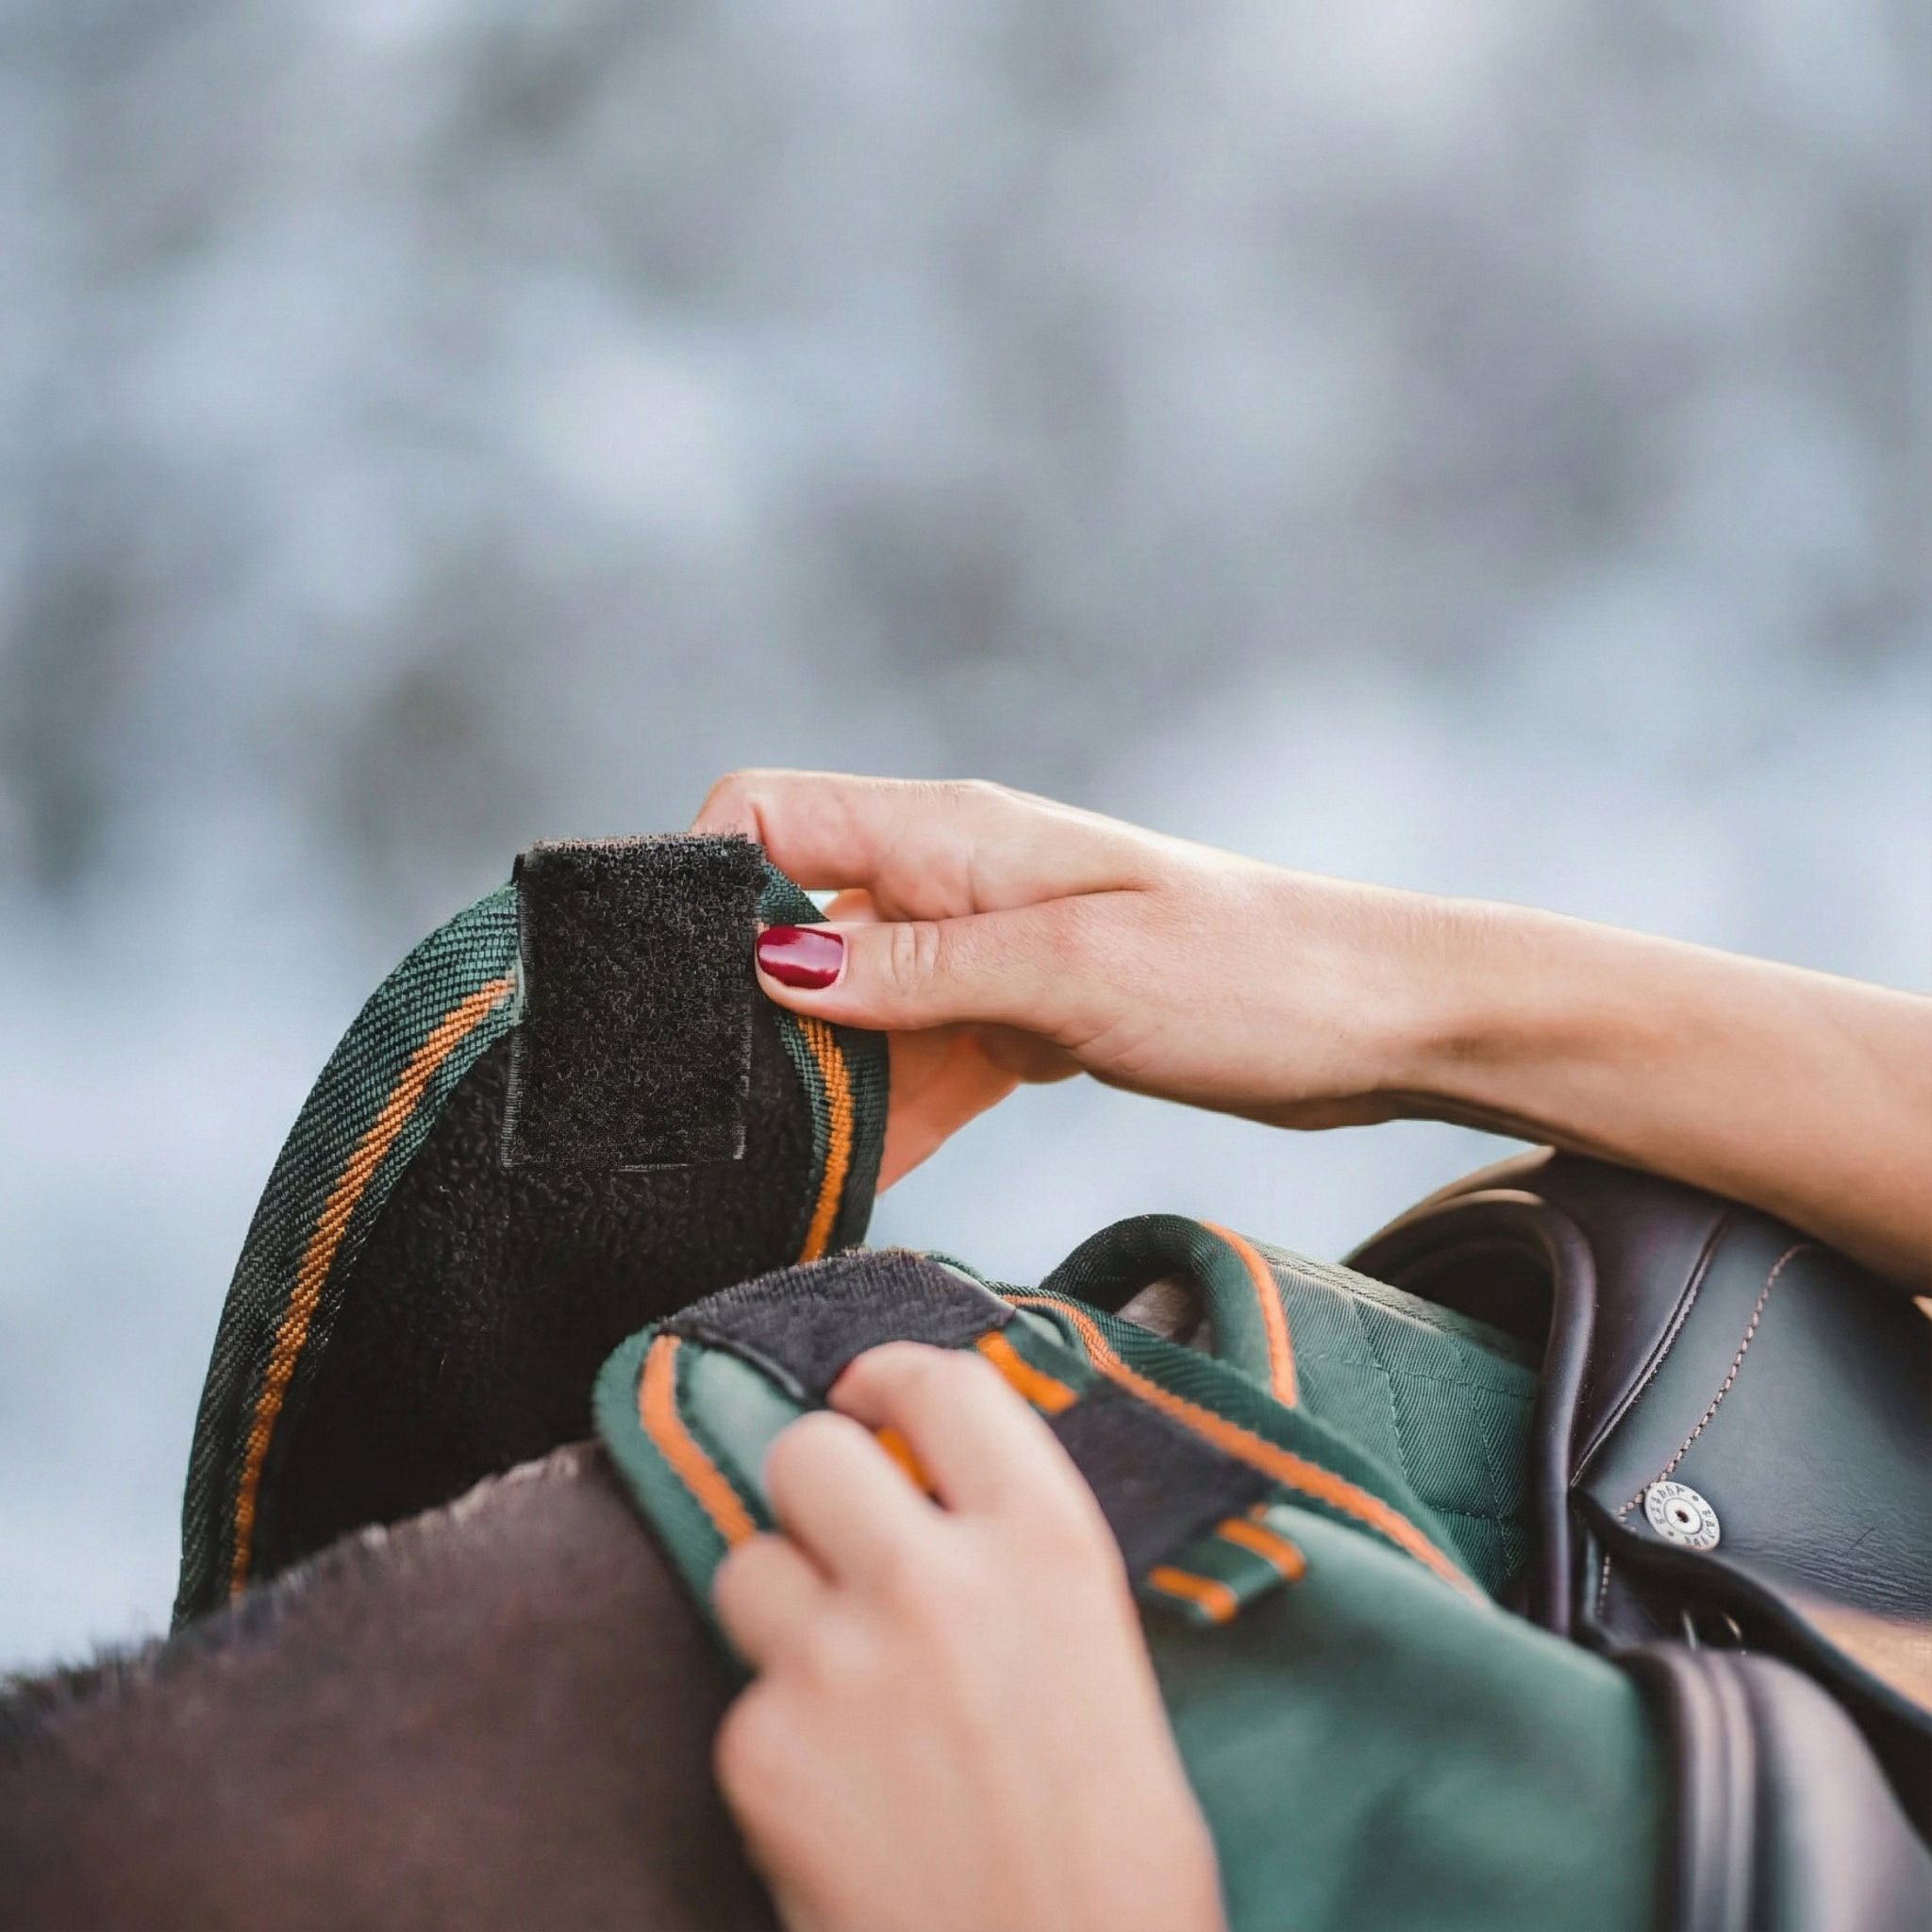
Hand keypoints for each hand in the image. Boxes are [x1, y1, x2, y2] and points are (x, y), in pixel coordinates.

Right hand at [694, 771, 1433, 1188]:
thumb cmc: (1249, 973)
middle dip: (752, 1007)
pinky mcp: (1023, 1013)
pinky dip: (893, 1114)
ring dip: (823, 1079)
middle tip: (724, 1110)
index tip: (674, 982)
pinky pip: (923, 1060)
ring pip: (856, 1008)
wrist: (1380, 1021)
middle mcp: (954, 881)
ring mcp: (987, 949)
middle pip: (798, 921)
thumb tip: (773, 963)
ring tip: (782, 1169)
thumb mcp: (1071, 969)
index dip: (705, 879)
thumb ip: (918, 969)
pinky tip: (863, 1182)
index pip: (772, 811)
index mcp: (953, 834)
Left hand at [711, 1343, 1224, 1931]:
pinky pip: (740, 1699)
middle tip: (840, 1541)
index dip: (890, 1379)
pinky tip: (839, 1802)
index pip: (942, 1385)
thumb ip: (1018, 1562)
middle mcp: (934, 1578)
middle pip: (810, 1450)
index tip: (870, 1396)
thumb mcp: (1100, 1661)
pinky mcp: (762, 1750)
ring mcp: (836, 1660)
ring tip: (842, 1690)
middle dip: (816, 1489)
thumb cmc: (1117, 1862)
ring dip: (782, 1608)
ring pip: (747, 1563)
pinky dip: (776, 1739)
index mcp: (1046, 1545)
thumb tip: (940, 1502)